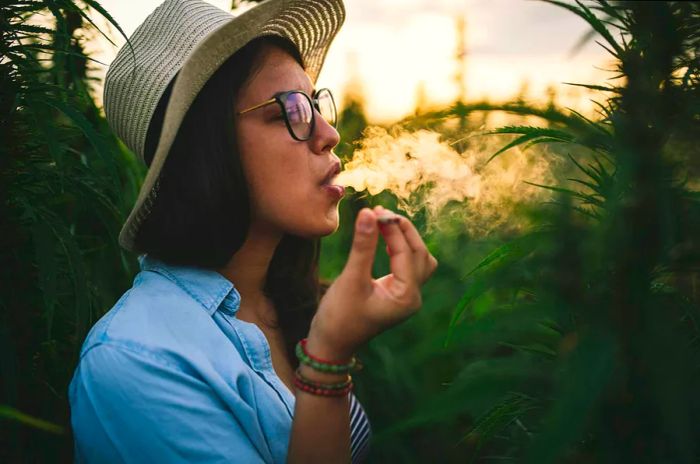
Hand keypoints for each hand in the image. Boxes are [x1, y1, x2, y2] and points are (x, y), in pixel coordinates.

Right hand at [308, 205, 437, 358]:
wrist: (330, 345)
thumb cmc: (338, 317)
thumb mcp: (350, 279)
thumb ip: (362, 246)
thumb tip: (368, 213)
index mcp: (406, 296)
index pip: (406, 252)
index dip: (392, 229)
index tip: (374, 209)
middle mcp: (413, 297)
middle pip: (419, 253)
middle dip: (402, 231)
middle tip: (380, 212)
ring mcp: (407, 296)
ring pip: (418, 258)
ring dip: (404, 239)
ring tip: (383, 222)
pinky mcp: (397, 294)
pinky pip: (407, 265)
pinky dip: (399, 249)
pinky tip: (383, 239)